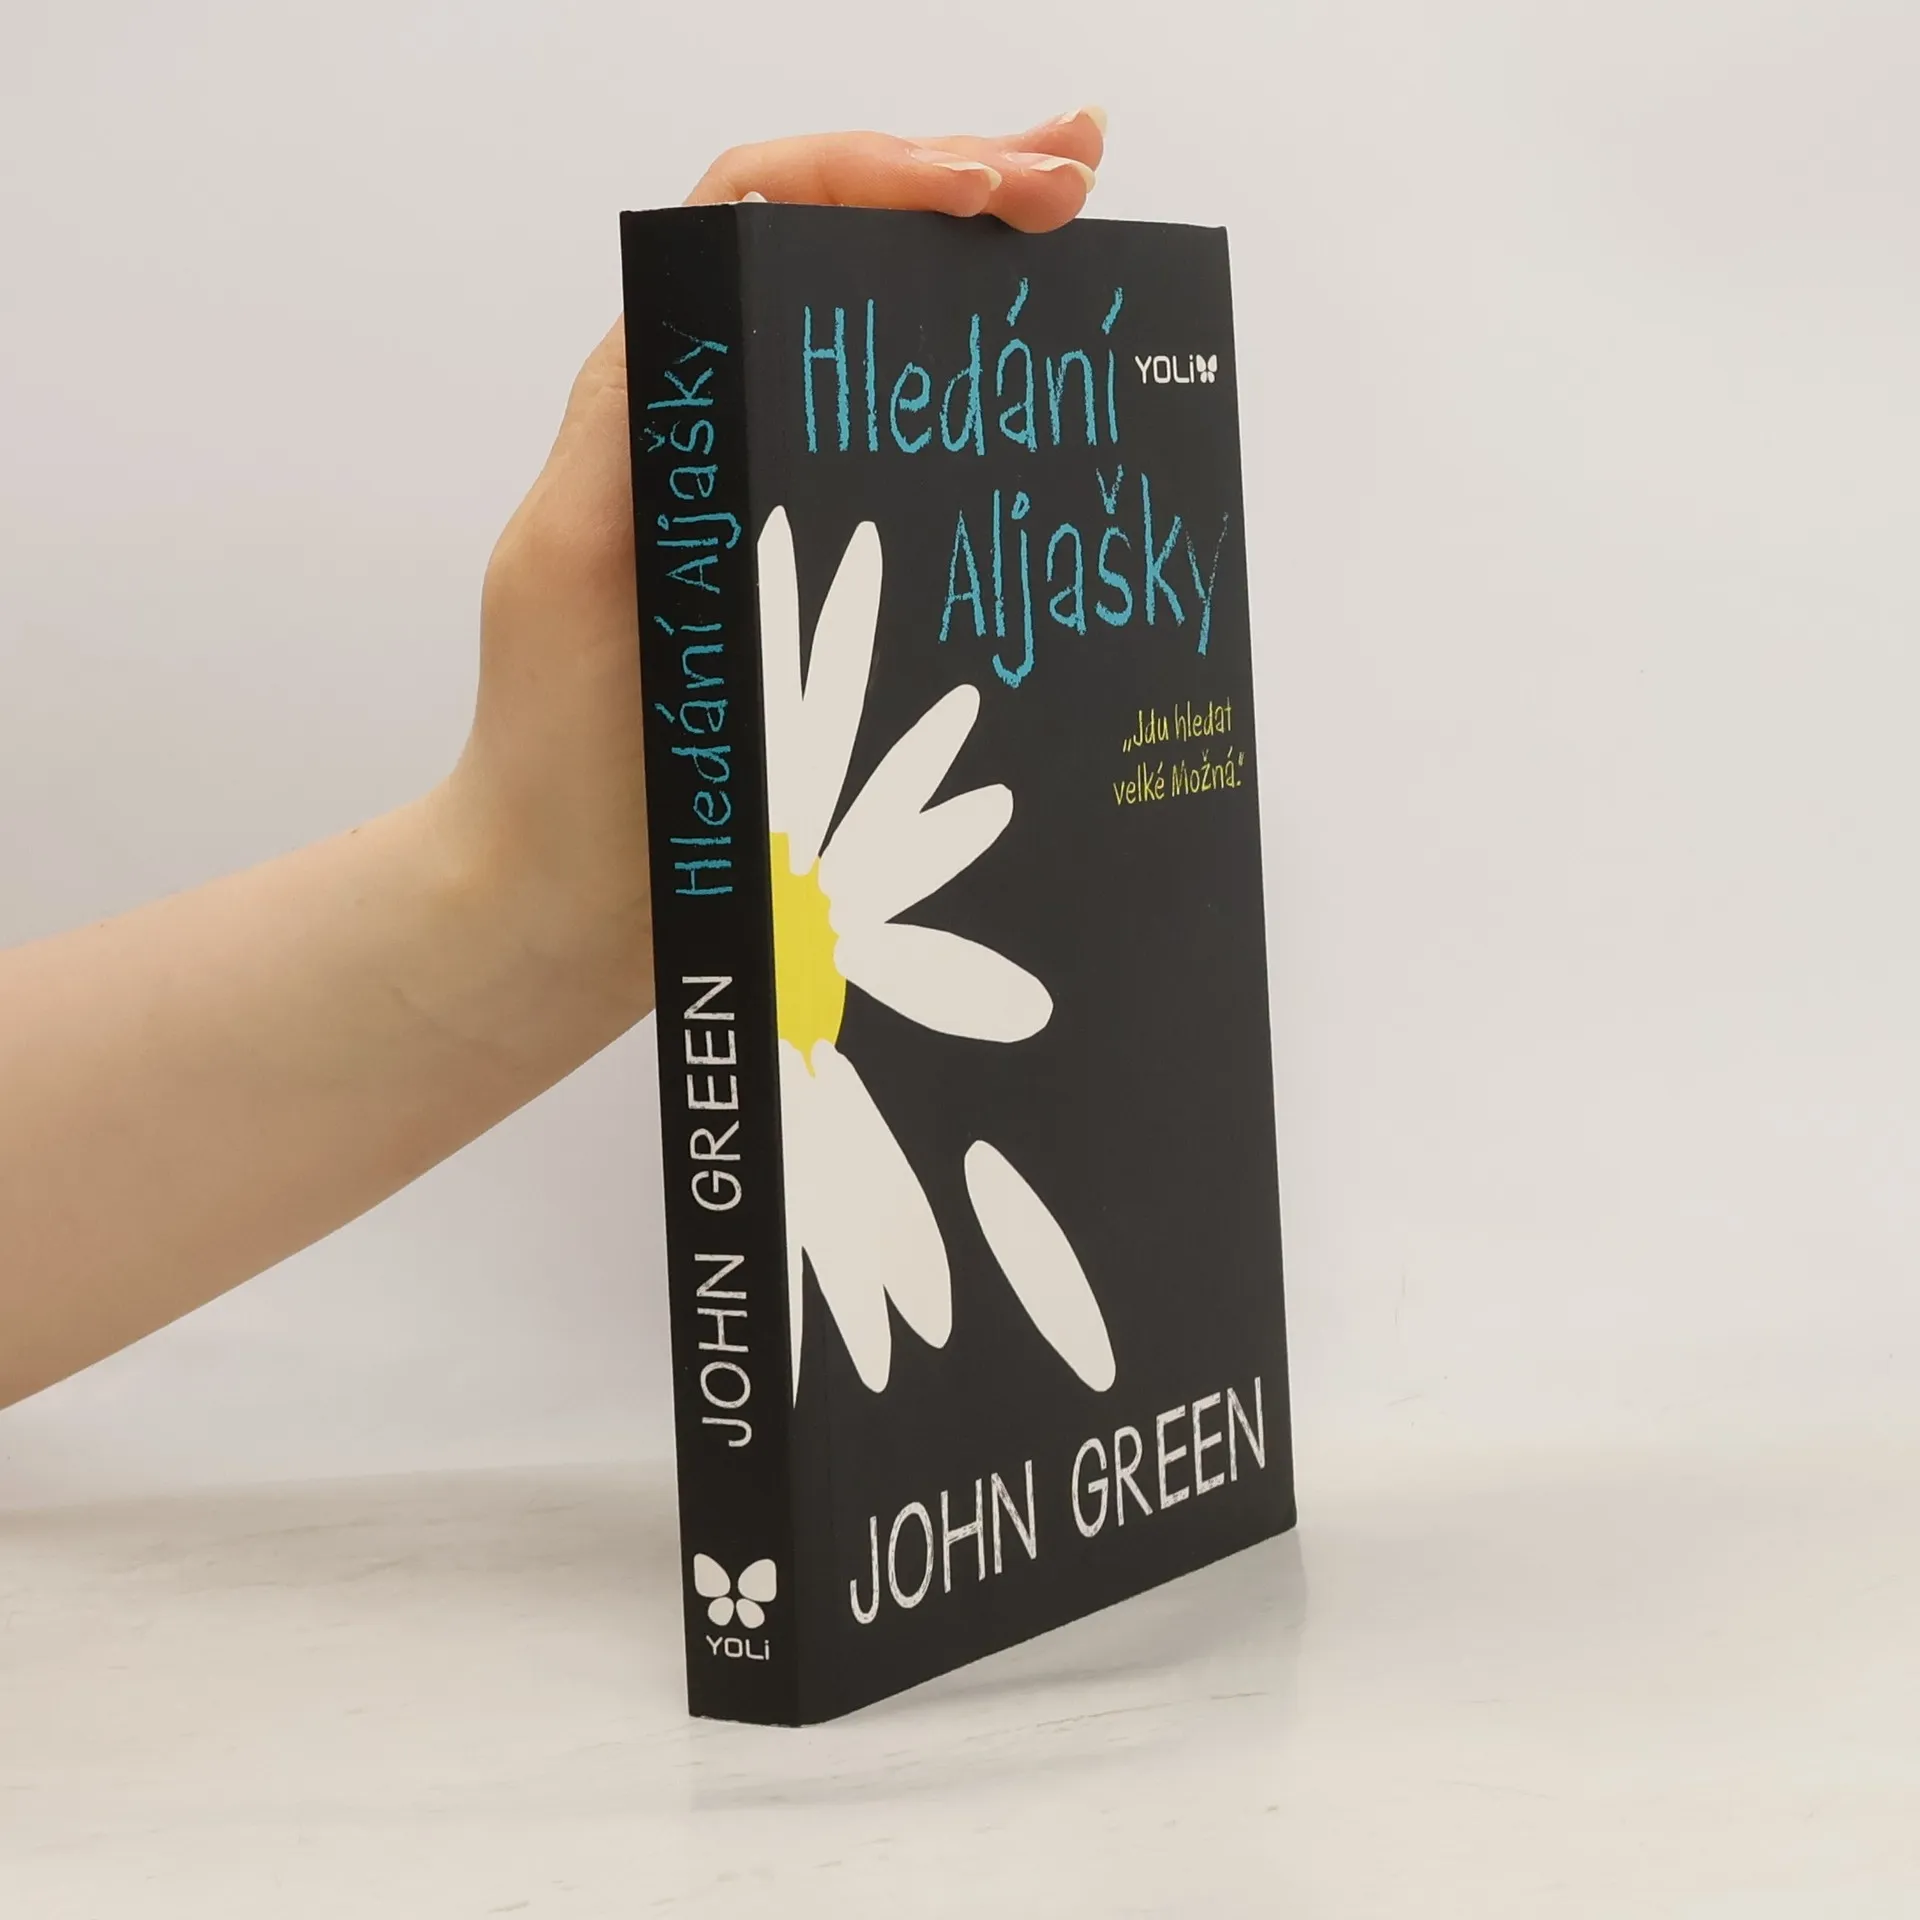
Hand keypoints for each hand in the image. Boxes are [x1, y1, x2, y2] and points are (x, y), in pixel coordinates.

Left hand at [450, 111, 1108, 1039]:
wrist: (569, 898)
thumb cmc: (554, 748)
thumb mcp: (567, 564)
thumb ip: (629, 434)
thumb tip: (714, 312)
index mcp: (662, 403)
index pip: (761, 217)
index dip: (876, 171)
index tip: (991, 183)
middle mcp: (728, 436)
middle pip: (845, 262)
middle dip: (965, 188)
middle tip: (1080, 175)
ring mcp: (785, 515)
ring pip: (890, 364)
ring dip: (987, 287)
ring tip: (1090, 246)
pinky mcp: (827, 600)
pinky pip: (913, 491)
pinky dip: (986, 434)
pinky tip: (1062, 427)